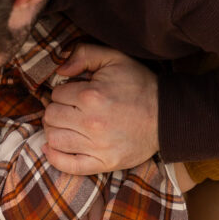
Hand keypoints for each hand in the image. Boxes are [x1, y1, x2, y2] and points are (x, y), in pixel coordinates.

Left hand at [42, 44, 158, 173]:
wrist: (167, 116)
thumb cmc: (139, 85)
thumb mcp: (115, 58)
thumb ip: (84, 53)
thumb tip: (60, 69)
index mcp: (91, 96)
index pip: (56, 94)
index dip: (62, 92)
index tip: (73, 94)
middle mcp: (91, 122)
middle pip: (51, 116)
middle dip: (56, 110)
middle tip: (67, 109)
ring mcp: (97, 146)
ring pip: (54, 139)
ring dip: (55, 130)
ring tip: (65, 125)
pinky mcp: (104, 163)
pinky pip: (68, 166)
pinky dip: (55, 157)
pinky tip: (52, 148)